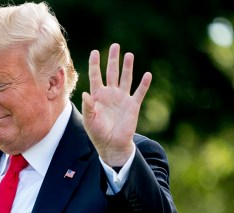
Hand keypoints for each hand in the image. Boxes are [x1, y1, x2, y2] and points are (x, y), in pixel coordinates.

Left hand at [81, 43, 151, 166]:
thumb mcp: (89, 120)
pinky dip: (144, 84)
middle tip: (115, 46)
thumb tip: (86, 94)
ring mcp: (122, 98)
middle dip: (113, 59)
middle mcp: (110, 94)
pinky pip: (139, 92)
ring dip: (127, 67)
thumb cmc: (98, 133)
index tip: (95, 52)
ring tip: (129, 55)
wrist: (112, 145)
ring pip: (125, 78)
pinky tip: (147, 74)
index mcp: (98, 95)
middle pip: (112, 72)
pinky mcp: (133, 105)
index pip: (96, 76)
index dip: (95, 64)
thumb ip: (88, 107)